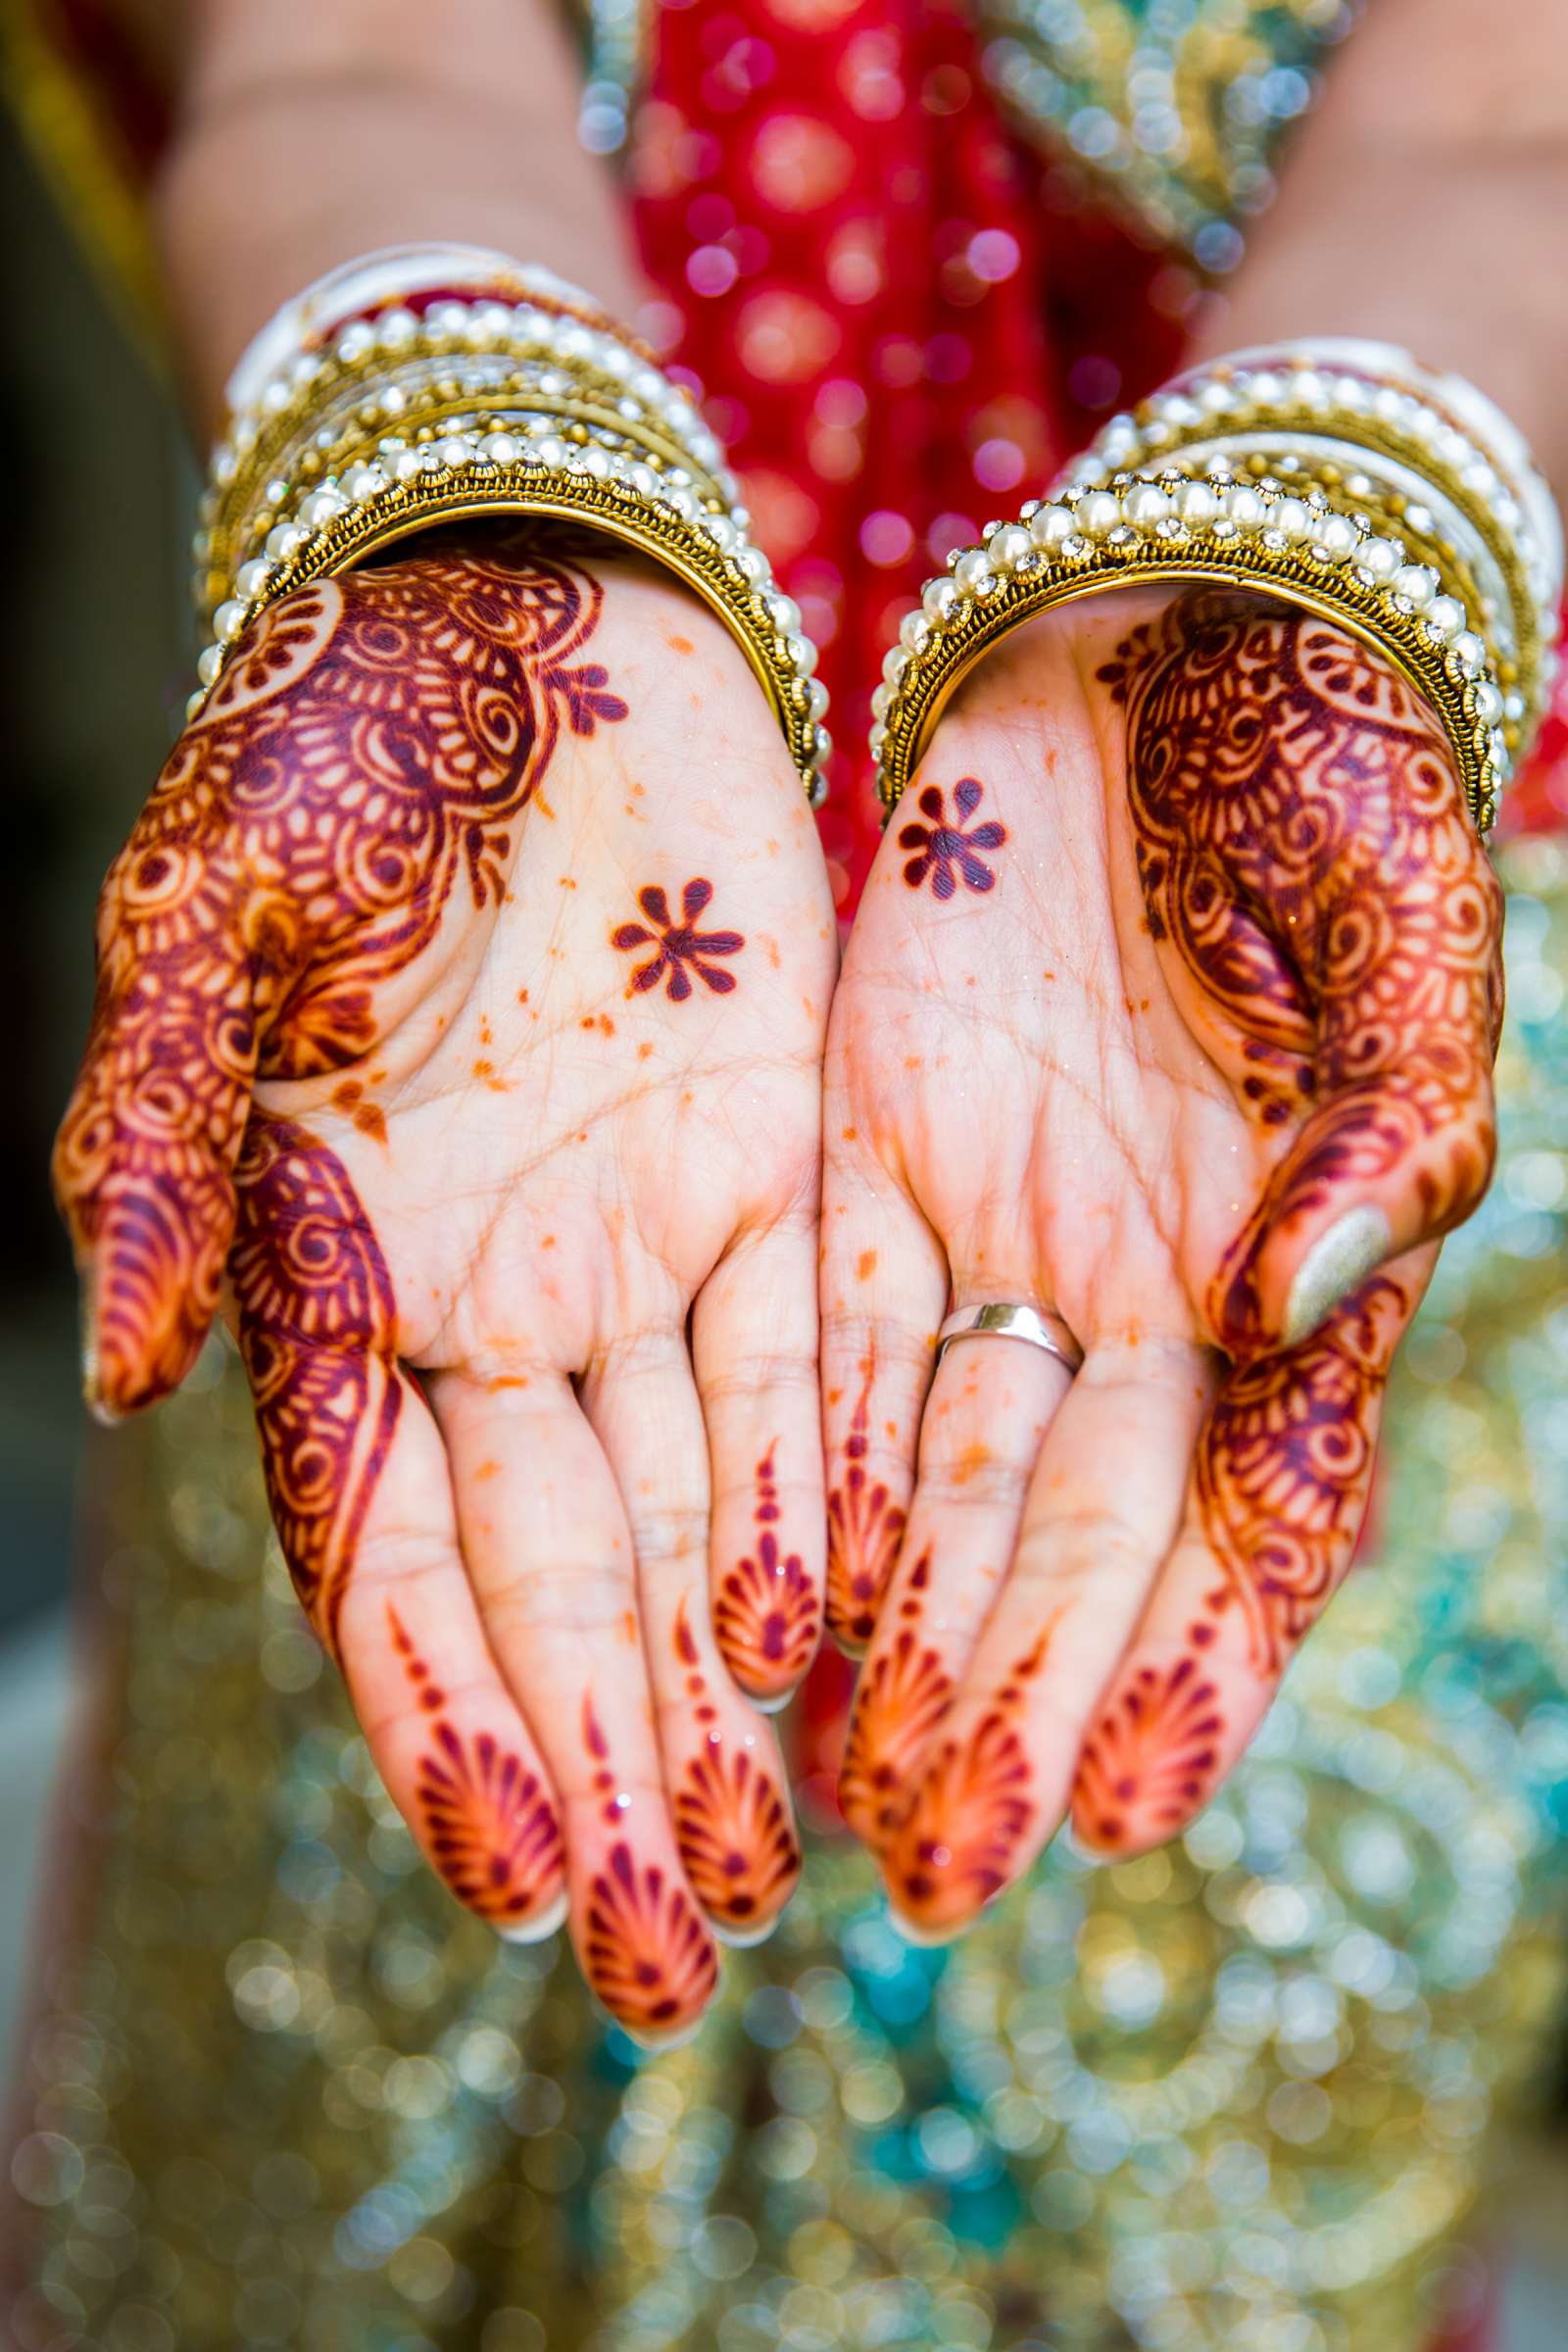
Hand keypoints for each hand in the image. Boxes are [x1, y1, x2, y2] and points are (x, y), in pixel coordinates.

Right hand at [55, 525, 836, 2039]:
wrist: (519, 594)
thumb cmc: (327, 734)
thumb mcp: (209, 923)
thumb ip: (164, 1145)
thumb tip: (135, 1376)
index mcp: (340, 1267)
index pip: (389, 1546)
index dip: (445, 1716)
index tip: (515, 1875)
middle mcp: (495, 1294)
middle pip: (556, 1576)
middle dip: (605, 1769)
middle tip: (671, 1963)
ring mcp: (639, 1238)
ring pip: (689, 1507)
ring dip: (724, 1688)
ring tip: (774, 1866)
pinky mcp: (770, 1162)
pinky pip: (806, 1353)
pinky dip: (823, 1493)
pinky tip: (845, 1641)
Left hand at [821, 588, 1501, 1935]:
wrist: (1172, 618)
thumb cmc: (1331, 758)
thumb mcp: (1399, 929)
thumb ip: (1391, 1121)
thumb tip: (1322, 1292)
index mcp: (1293, 1260)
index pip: (1248, 1509)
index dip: (1192, 1663)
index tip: (1117, 1804)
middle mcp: (1144, 1291)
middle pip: (1072, 1533)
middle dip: (1008, 1702)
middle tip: (931, 1872)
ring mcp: (999, 1234)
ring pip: (936, 1478)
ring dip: (886, 1641)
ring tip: (825, 1802)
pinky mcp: (868, 1158)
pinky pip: (826, 1346)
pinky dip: (797, 1478)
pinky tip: (751, 1613)